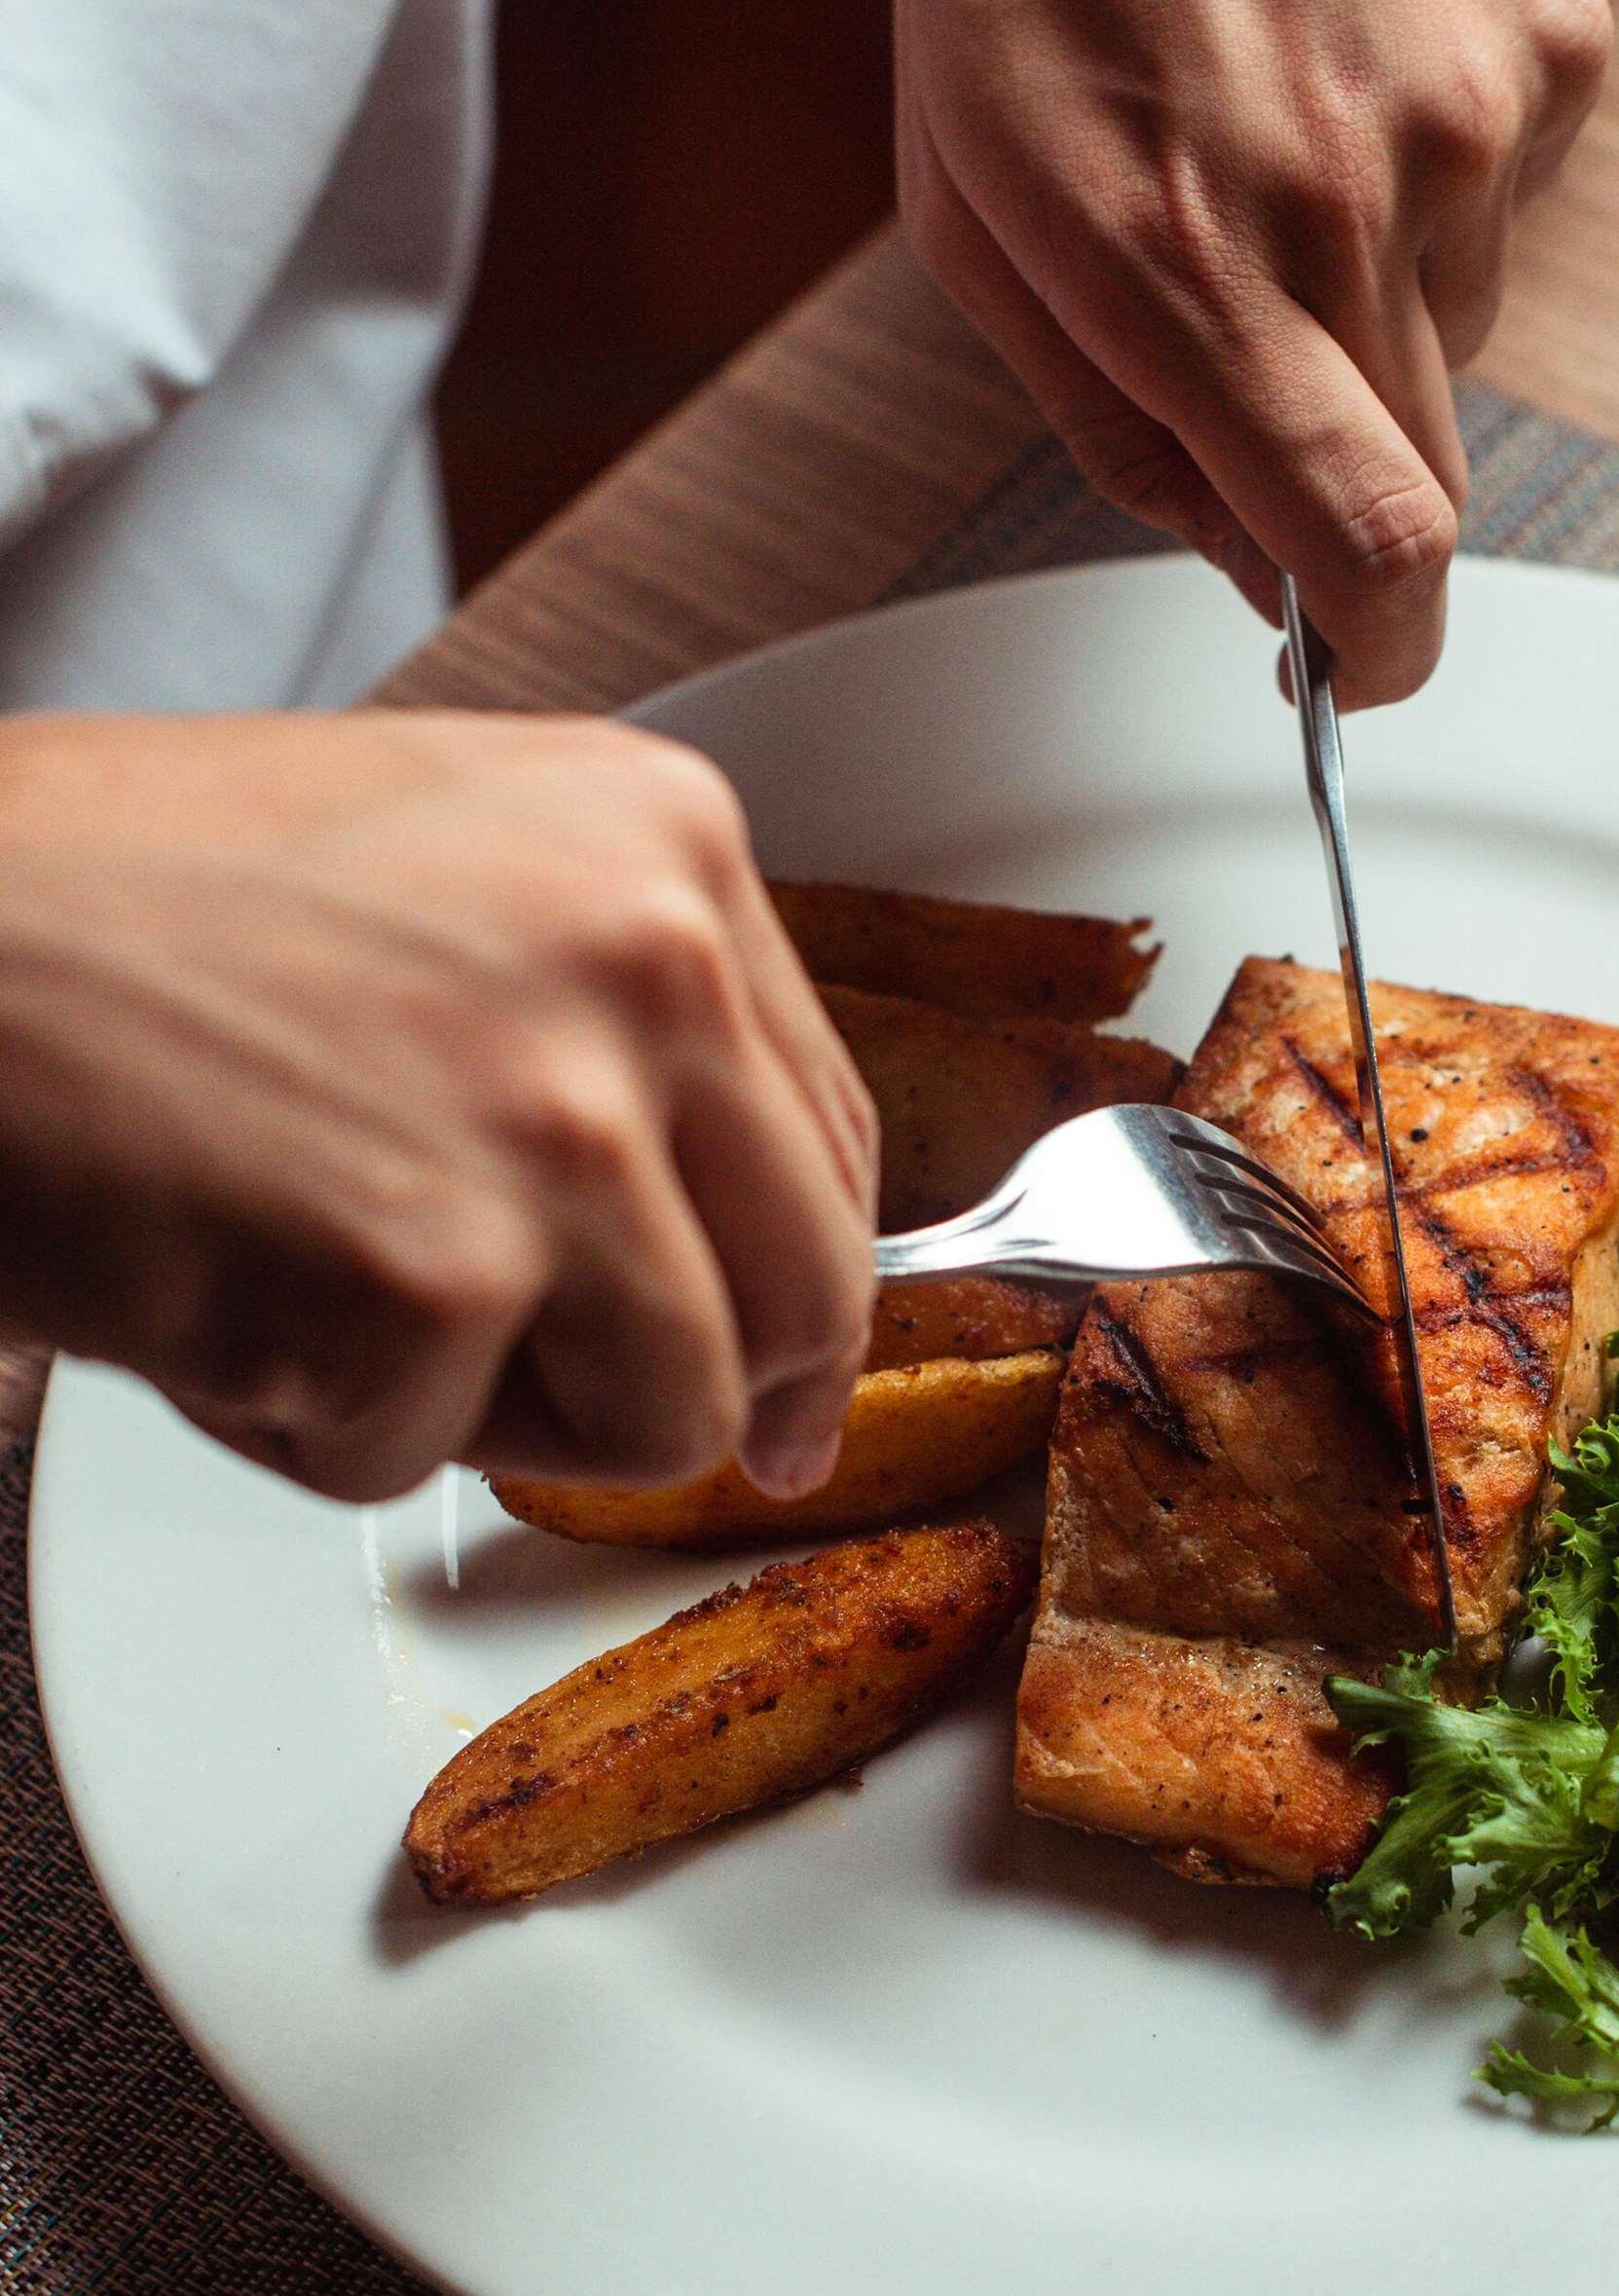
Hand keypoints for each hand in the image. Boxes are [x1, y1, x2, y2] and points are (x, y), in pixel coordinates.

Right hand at [0, 712, 876, 1502]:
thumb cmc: (109, 900)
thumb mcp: (438, 864)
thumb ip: (607, 1008)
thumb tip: (731, 1224)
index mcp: (668, 839)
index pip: (832, 1141)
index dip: (805, 1292)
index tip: (784, 1380)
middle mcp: (652, 960)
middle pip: (801, 1295)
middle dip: (700, 1396)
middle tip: (604, 1433)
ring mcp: (557, 1118)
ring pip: (664, 1415)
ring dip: (493, 1413)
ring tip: (326, 1302)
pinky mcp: (432, 1271)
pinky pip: (430, 1457)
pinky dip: (305, 1424)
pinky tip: (207, 1292)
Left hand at [895, 0, 1611, 707]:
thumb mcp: (977, 196)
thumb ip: (1114, 419)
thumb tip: (1245, 567)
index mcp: (1182, 251)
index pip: (1363, 539)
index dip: (1377, 647)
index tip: (1358, 668)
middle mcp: (1349, 191)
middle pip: (1425, 471)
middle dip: (1347, 468)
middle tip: (1261, 352)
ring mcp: (1474, 105)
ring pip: (1456, 326)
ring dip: (1376, 289)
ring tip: (1271, 117)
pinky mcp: (1555, 29)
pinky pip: (1509, 197)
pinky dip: (1434, 172)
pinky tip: (1346, 45)